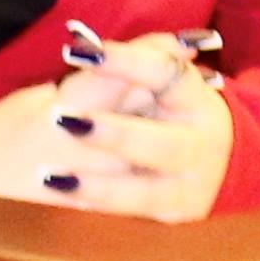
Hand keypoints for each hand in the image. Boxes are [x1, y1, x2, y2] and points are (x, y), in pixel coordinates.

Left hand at [40, 46, 239, 224]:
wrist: (208, 158)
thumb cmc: (165, 107)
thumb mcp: (156, 77)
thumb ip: (137, 57)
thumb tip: (90, 45)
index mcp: (195, 98)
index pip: (164, 73)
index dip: (125, 62)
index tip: (81, 53)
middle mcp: (202, 144)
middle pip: (161, 144)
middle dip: (115, 135)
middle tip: (63, 121)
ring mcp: (190, 184)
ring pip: (147, 192)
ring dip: (100, 186)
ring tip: (51, 178)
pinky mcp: (172, 212)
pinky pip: (133, 215)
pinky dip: (99, 207)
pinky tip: (65, 198)